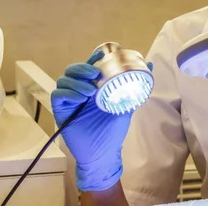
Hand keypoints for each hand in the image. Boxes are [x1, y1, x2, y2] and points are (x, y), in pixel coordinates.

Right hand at [51, 50, 152, 191]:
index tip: (101, 55)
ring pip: (64, 80)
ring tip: (90, 91)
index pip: (89, 66)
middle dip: (82, 68)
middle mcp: (79, 90)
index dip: (92, 58)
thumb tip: (150, 67)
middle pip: (73, 70)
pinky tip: (79, 99)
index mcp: (93, 87)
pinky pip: (57, 95)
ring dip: (76, 82)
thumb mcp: (125, 105)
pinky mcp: (60, 110)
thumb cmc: (112, 129)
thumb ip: (135, 87)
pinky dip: (67, 93)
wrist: (103, 152)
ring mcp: (69, 100)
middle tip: (95, 73)